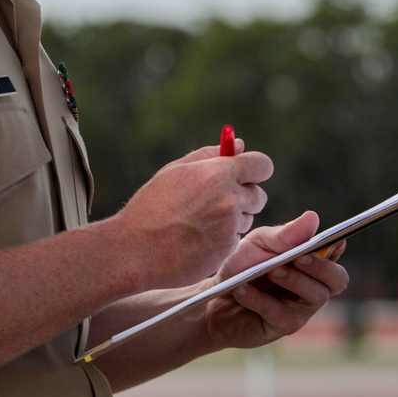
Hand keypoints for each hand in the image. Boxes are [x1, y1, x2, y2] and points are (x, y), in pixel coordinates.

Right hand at [111, 140, 271, 290]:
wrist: (135, 250)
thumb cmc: (151, 206)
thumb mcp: (175, 171)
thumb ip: (209, 155)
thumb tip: (239, 144)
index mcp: (217, 174)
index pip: (261, 165)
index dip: (255, 168)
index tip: (247, 173)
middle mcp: (230, 200)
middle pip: (258, 195)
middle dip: (244, 196)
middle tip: (217, 200)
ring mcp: (230, 228)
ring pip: (246, 219)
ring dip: (232, 219)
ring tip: (198, 222)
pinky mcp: (227, 251)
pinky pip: (234, 239)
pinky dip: (221, 239)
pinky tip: (195, 239)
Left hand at [203, 211, 348, 350]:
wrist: (215, 298)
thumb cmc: (242, 266)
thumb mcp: (258, 244)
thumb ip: (284, 235)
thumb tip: (313, 218)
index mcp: (310, 261)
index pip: (334, 253)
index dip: (336, 247)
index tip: (331, 239)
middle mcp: (313, 285)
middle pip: (337, 279)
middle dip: (321, 267)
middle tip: (300, 257)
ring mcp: (301, 308)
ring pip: (316, 296)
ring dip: (294, 281)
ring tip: (271, 271)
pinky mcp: (284, 326)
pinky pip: (280, 314)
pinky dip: (260, 300)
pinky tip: (242, 289)